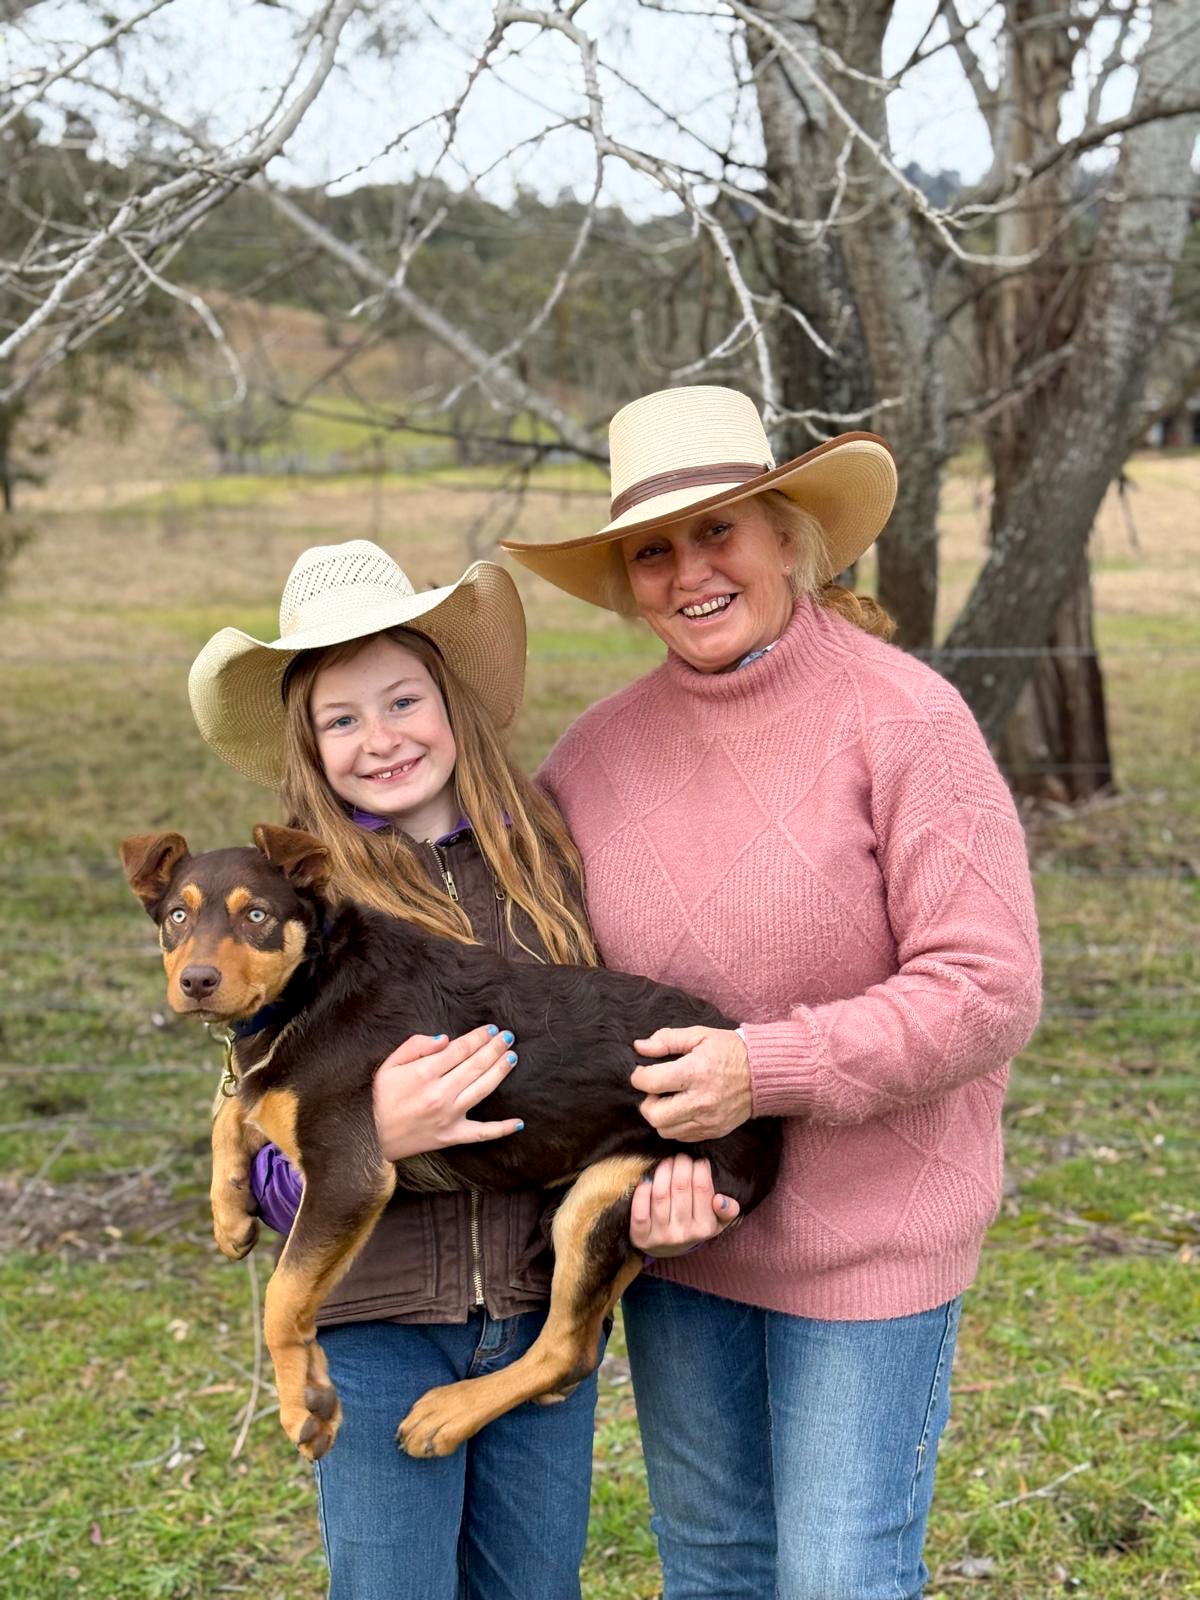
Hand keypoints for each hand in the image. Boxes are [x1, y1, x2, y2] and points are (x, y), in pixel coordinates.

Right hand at [373, 1027, 521, 1160]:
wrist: (371, 1137)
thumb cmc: (381, 1098)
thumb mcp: (389, 1065)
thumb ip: (416, 1046)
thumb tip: (446, 1040)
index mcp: (424, 1073)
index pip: (460, 1049)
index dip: (478, 1037)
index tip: (490, 1029)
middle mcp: (440, 1094)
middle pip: (475, 1065)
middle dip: (495, 1048)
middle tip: (508, 1036)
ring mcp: (449, 1116)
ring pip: (483, 1090)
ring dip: (500, 1072)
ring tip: (512, 1057)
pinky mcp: (452, 1136)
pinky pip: (482, 1133)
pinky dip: (501, 1129)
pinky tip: (519, 1122)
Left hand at [630, 1155, 739, 1255]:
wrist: (668, 1249)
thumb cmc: (695, 1226)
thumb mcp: (718, 1221)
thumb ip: (728, 1210)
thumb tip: (720, 1200)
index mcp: (705, 1228)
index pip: (702, 1187)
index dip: (699, 1167)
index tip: (698, 1160)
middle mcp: (683, 1234)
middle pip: (680, 1187)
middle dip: (680, 1164)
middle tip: (681, 1156)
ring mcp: (661, 1236)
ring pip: (660, 1195)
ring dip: (662, 1171)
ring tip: (667, 1162)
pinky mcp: (641, 1237)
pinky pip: (639, 1212)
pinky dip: (642, 1192)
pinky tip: (647, 1180)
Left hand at [631, 1025, 751, 1141]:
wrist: (763, 1073)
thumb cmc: (730, 1050)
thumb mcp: (699, 1035)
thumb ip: (667, 1040)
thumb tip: (640, 1047)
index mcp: (695, 1072)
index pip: (651, 1082)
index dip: (638, 1077)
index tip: (642, 1072)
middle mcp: (701, 1100)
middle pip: (654, 1115)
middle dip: (647, 1102)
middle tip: (654, 1090)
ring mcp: (708, 1120)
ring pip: (665, 1131)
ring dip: (660, 1116)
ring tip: (668, 1100)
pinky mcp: (714, 1131)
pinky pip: (682, 1137)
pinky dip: (675, 1126)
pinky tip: (681, 1109)